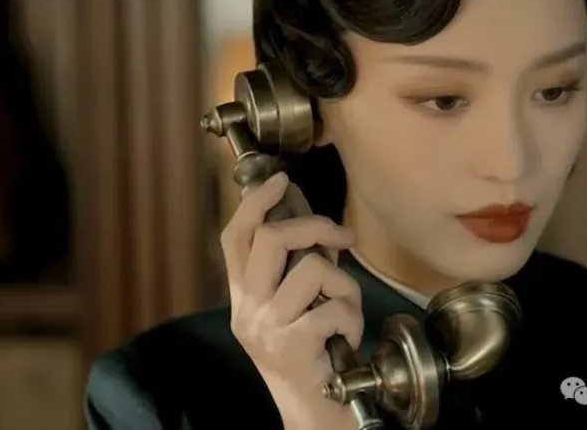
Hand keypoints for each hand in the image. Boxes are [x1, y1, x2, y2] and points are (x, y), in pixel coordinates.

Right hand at [221, 172, 363, 429]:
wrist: (309, 407)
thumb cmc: (308, 352)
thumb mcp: (289, 308)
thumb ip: (292, 271)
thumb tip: (313, 225)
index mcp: (242, 295)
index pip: (235, 236)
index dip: (255, 203)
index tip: (279, 179)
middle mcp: (247, 308)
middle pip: (270, 239)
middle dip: (314, 226)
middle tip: (342, 236)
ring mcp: (266, 326)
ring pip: (311, 270)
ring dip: (343, 284)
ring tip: (344, 308)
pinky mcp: (291, 344)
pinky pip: (334, 308)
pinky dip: (351, 318)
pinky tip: (346, 336)